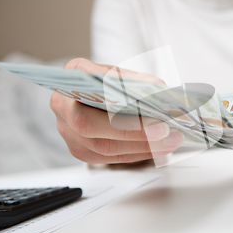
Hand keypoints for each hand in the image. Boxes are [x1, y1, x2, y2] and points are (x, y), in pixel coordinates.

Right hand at [50, 58, 183, 163]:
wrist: (99, 97)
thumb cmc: (111, 84)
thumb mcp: (123, 75)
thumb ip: (138, 80)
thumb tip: (159, 89)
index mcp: (71, 77)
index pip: (87, 84)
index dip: (113, 96)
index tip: (146, 104)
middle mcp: (62, 105)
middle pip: (90, 125)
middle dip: (133, 130)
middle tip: (164, 129)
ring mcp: (67, 131)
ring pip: (102, 147)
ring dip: (142, 146)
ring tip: (170, 139)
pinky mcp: (80, 151)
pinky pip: (110, 158)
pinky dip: (139, 153)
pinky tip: (160, 147)